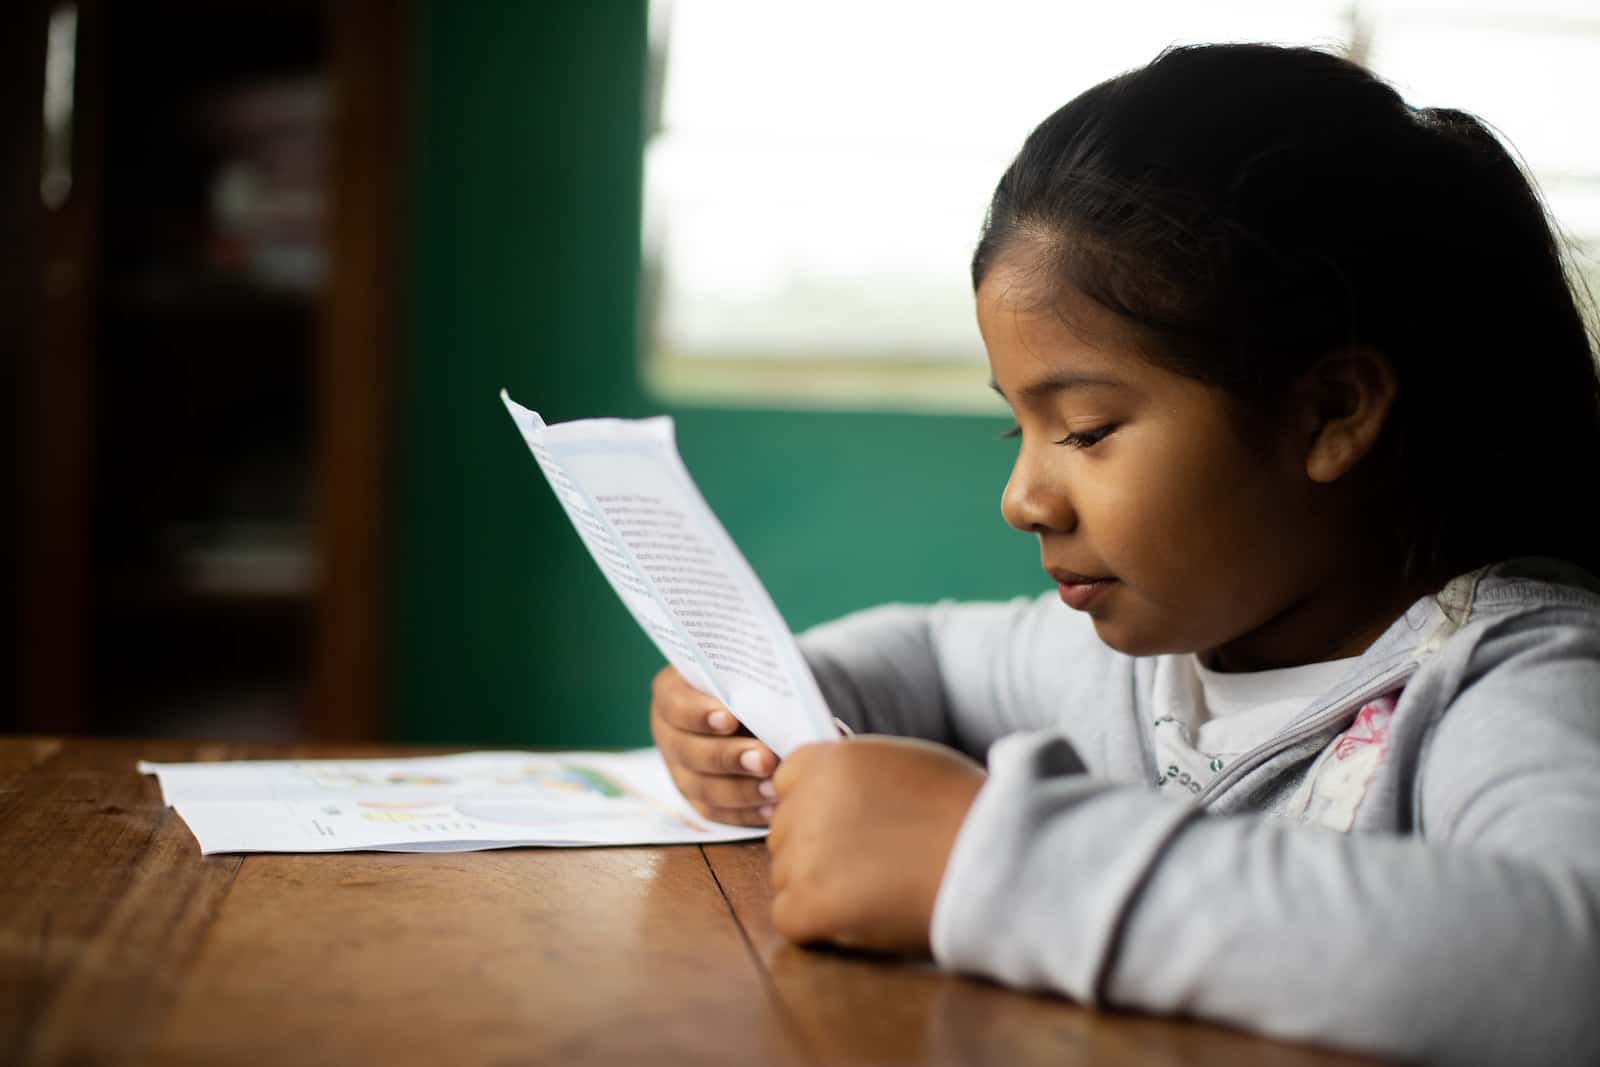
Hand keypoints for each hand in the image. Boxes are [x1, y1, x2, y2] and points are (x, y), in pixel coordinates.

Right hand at [649, 665, 777, 825]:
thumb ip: (750, 679)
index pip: (675, 703)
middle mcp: (669, 734)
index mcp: (671, 693)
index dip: (699, 713)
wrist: (762, 704)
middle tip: (765, 758)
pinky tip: (773, 807)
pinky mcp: (700, 799)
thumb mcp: (748, 668)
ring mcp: (681, 770)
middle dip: (729, 757)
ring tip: (775, 786)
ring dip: (741, 790)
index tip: (730, 718)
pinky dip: (746, 812)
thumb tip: (770, 696)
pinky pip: (718, 813)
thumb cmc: (754, 679)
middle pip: (689, 751)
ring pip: (703, 788)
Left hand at [767, 736, 985, 955]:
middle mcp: (805, 800)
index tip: (853, 827)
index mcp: (828, 759)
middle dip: (817, 849)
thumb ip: (856, 772)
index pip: (789, 783)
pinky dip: (816, 925)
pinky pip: (788, 916)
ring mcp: (803, 853)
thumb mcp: (902, 762)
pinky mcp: (809, 902)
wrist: (992, 856)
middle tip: (869, 864)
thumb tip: (833, 790)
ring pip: (786, 875)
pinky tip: (857, 918)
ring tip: (874, 890)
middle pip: (785, 832)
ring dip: (818, 887)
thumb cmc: (963, 810)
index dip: (819, 808)